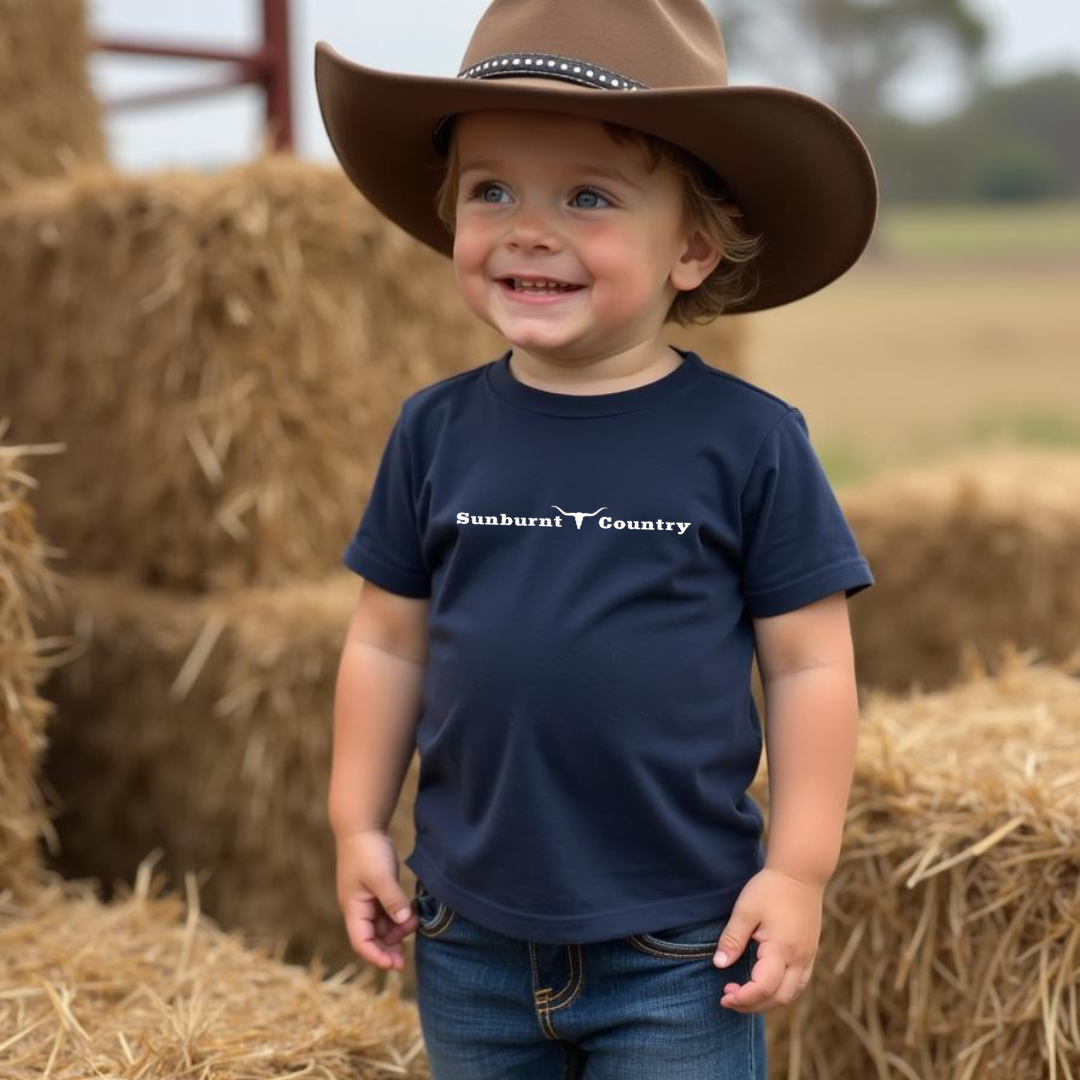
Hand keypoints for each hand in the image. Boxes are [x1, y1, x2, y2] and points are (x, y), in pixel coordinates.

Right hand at [334, 828, 419, 970]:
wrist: (362, 826)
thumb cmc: (367, 851)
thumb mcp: (381, 876)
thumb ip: (392, 901)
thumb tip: (404, 923)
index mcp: (353, 908)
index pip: (361, 942)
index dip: (377, 957)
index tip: (395, 965)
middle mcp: (358, 908)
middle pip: (371, 938)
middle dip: (388, 948)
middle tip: (406, 958)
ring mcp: (366, 900)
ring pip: (380, 926)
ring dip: (396, 931)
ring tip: (414, 926)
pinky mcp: (376, 891)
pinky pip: (385, 913)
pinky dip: (397, 918)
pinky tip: (411, 916)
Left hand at [712, 867, 823, 1012]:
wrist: (801, 872)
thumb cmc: (770, 888)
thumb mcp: (745, 910)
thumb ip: (732, 939)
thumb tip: (719, 964)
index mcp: (781, 949)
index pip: (763, 988)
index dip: (743, 999)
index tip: (724, 996)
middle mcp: (799, 958)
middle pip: (779, 998)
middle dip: (753, 1005)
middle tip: (729, 998)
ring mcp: (808, 956)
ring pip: (791, 994)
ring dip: (768, 1001)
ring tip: (745, 995)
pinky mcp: (811, 951)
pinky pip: (799, 983)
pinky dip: (782, 991)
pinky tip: (766, 984)